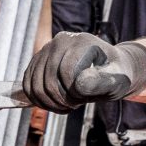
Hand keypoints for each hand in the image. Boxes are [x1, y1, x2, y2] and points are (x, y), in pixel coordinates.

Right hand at [23, 32, 145, 113]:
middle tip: (76, 104)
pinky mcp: (38, 61)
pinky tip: (55, 103)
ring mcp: (46, 50)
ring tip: (66, 105)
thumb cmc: (116, 75)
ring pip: (34, 85)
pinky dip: (38, 100)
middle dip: (61, 100)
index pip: (66, 72)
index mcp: (81, 42)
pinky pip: (28, 85)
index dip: (74, 93)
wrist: (110, 70)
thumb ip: (101, 81)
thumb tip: (79, 83)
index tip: (85, 99)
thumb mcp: (117, 80)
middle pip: (48, 80)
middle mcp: (60, 41)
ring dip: (49, 102)